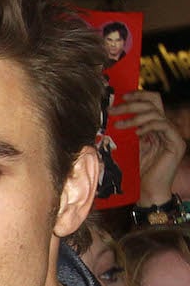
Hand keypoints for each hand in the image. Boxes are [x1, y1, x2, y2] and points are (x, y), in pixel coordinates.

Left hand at [111, 91, 186, 205]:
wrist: (148, 190)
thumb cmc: (136, 169)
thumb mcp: (127, 144)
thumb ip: (124, 130)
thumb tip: (109, 116)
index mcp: (155, 125)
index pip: (152, 102)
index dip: (138, 95)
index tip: (120, 97)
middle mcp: (165, 127)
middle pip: (154, 103)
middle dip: (132, 103)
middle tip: (113, 110)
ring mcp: (172, 134)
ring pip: (155, 113)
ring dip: (134, 117)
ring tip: (119, 125)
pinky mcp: (176, 143)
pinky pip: (163, 125)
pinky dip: (147, 126)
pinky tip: (136, 133)